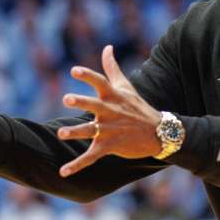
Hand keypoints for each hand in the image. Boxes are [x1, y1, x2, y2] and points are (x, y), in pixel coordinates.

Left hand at [56, 45, 160, 176]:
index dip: (87, 76)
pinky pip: (91, 157)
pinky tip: (63, 172)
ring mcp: (109, 130)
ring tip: (61, 133)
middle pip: (94, 105)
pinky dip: (77, 165)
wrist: (158, 133)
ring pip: (90, 131)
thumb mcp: (125, 86)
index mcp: (112, 96)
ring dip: (76, 132)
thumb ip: (112, 67)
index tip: (74, 71)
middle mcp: (110, 112)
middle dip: (81, 102)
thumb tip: (107, 47)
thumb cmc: (138, 107)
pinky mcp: (110, 146)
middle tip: (67, 99)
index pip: (99, 82)